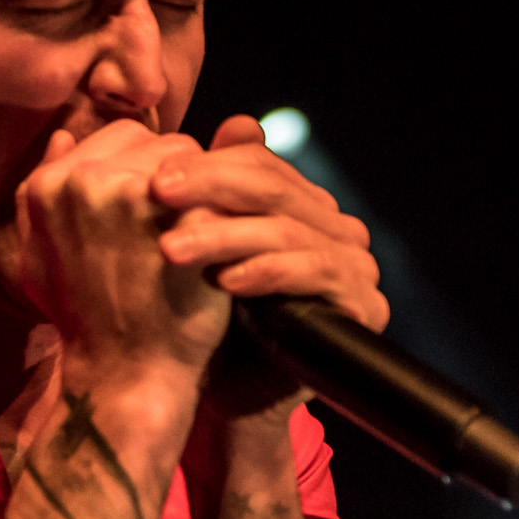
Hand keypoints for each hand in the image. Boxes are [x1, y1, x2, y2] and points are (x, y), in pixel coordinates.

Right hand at [13, 119, 232, 389]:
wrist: (123, 375)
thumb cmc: (84, 321)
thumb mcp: (40, 256)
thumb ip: (42, 192)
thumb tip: (61, 135)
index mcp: (48, 184)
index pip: (119, 137)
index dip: (143, 170)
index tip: (153, 212)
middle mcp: (84, 179)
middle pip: (156, 141)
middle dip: (174, 175)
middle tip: (181, 224)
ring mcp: (133, 194)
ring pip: (192, 159)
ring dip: (202, 189)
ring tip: (200, 234)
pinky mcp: (180, 214)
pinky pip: (218, 186)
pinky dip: (223, 209)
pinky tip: (221, 243)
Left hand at [151, 114, 387, 422]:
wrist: (229, 398)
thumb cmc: (208, 320)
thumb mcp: (200, 248)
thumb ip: (209, 191)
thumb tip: (233, 121)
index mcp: (302, 206)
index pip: (261, 166)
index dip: (208, 166)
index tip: (154, 176)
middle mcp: (336, 228)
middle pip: (275, 190)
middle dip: (212, 188)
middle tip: (158, 193)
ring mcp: (357, 266)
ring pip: (287, 231)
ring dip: (225, 236)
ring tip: (170, 249)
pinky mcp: (364, 306)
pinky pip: (314, 274)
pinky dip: (267, 273)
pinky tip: (225, 281)